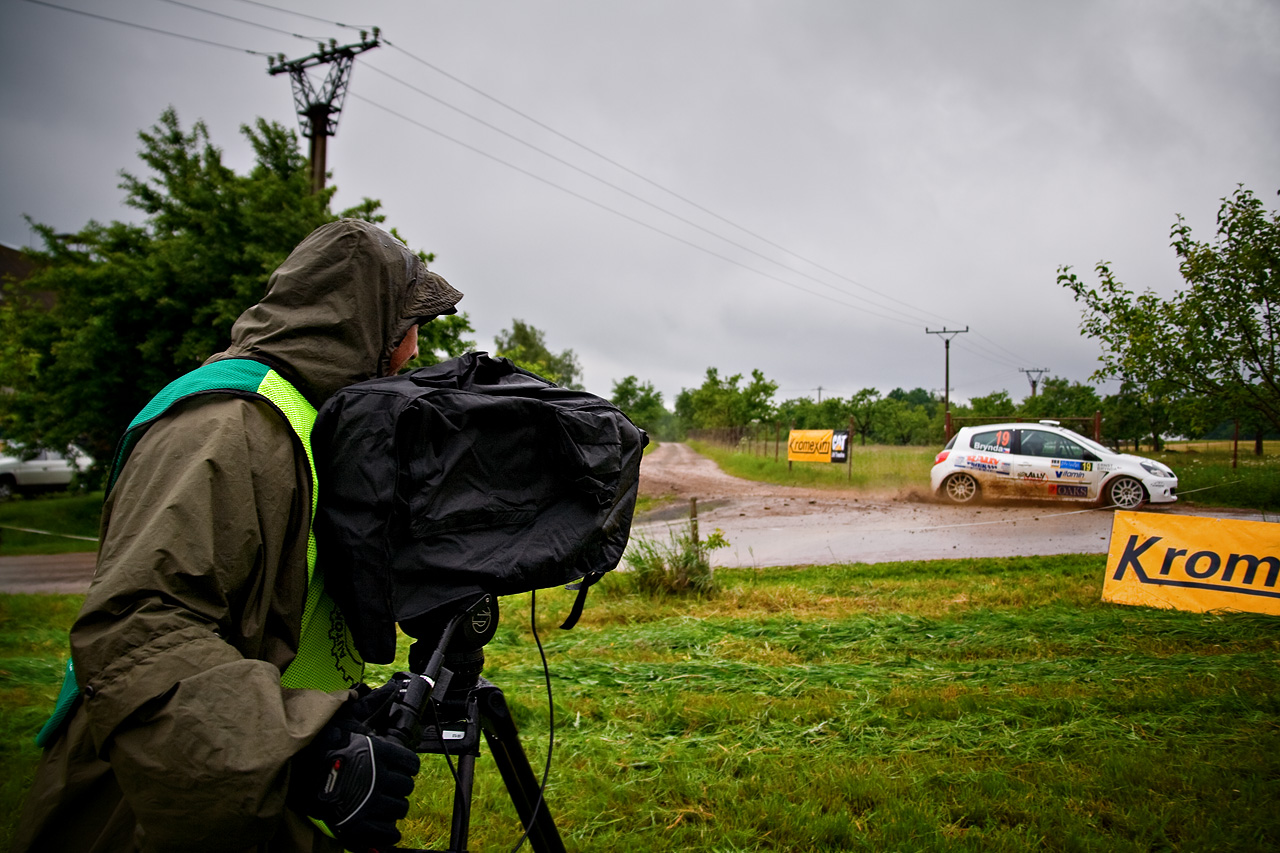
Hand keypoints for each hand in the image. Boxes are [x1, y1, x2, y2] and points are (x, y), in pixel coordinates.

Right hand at [292, 709, 420, 849]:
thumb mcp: (347, 719)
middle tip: (388, 785)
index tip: (401, 768)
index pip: (411, 763)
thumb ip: (370, 706)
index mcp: (382, 752)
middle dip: (399, 786)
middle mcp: (380, 777)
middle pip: (406, 787)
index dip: (406, 765)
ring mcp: (370, 802)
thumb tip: (390, 690)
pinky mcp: (358, 824)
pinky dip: (388, 831)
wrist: (292, 771)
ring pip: (399, 809)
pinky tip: (383, 825)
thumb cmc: (320, 744)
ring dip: (393, 806)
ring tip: (381, 802)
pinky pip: (387, 832)